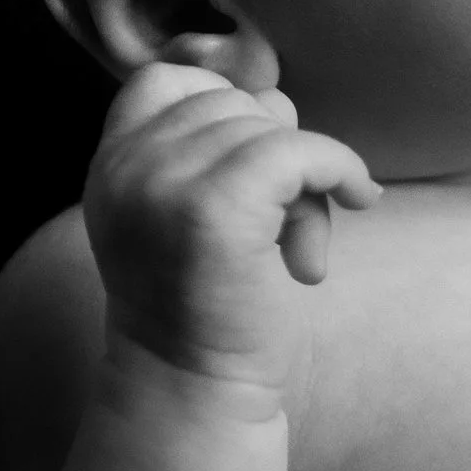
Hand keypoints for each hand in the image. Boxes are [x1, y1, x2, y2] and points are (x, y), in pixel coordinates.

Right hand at [81, 61, 381, 391]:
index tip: (258, 170)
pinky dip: (341, 167)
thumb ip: (214, 151)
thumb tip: (277, 99)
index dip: (227, 109)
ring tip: (300, 250)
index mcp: (111, 166)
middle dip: (276, 155)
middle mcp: (125, 167)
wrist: (194, 390)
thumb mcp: (188, 213)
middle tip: (289, 228)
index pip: (167, 80)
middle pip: (231, 103)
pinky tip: (360, 199)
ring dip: (308, 184)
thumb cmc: (209, 310)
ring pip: (270, 129)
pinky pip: (299, 149)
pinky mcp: (214, 208)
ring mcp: (164, 183)